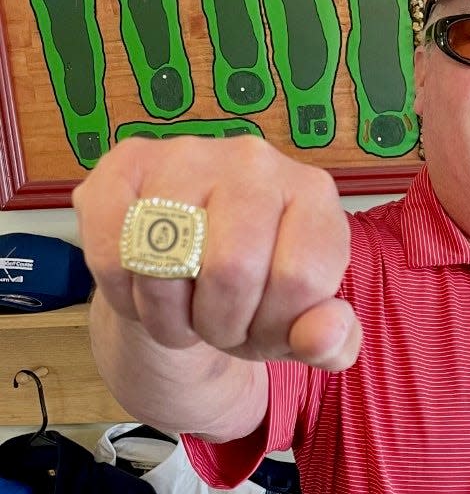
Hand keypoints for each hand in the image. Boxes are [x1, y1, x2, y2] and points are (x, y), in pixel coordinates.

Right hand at [72, 134, 360, 369]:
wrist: (190, 262)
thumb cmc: (259, 292)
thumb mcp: (303, 326)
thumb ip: (331, 339)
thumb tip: (322, 336)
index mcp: (313, 194)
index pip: (299, 279)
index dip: (276, 326)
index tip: (266, 326)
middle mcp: (256, 160)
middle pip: (231, 270)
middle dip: (222, 326)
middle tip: (219, 325)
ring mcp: (188, 154)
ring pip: (168, 263)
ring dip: (170, 317)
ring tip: (184, 312)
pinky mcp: (125, 164)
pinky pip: (113, 251)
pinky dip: (124, 295)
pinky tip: (143, 291)